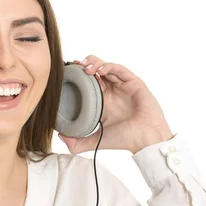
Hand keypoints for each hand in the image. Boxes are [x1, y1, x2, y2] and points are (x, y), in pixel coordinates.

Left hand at [58, 55, 173, 153]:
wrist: (145, 139)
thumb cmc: (125, 139)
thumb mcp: (96, 140)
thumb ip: (77, 142)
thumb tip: (60, 136)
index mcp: (103, 101)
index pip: (88, 82)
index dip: (77, 76)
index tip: (67, 74)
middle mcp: (112, 91)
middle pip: (95, 70)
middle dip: (84, 65)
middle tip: (74, 67)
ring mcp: (123, 85)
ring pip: (106, 66)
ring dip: (94, 63)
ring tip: (85, 68)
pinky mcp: (133, 82)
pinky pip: (119, 69)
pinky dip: (108, 66)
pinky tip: (99, 70)